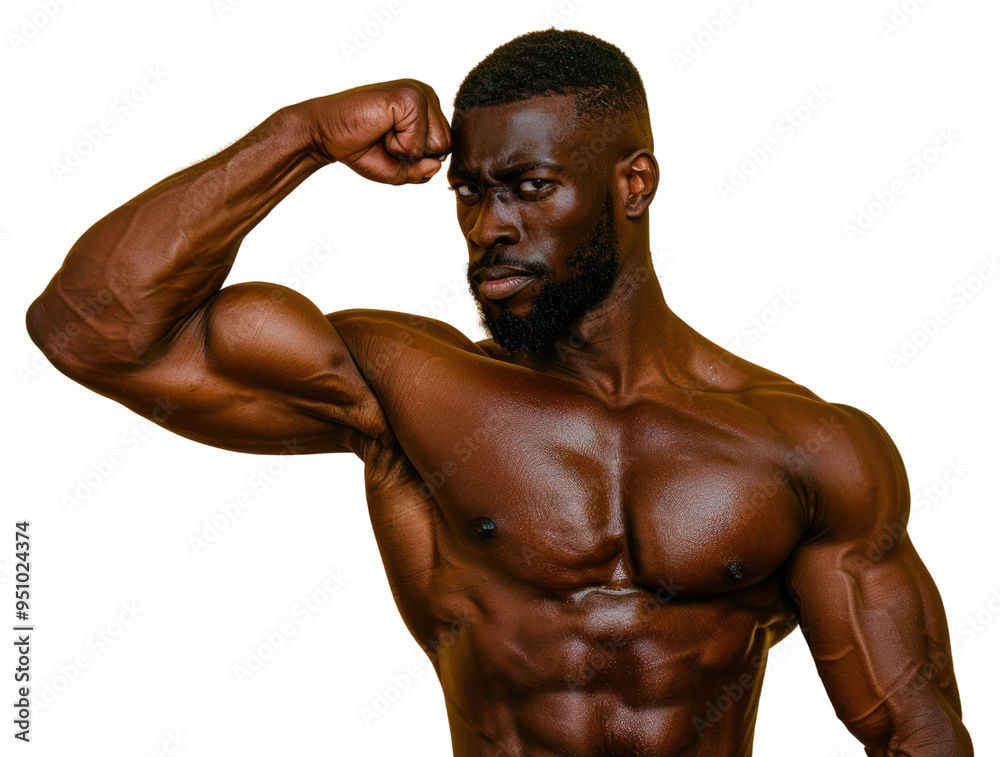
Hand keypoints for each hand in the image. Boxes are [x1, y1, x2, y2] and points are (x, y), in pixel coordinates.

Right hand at [299, 79, 451, 184]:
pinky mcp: (409, 97)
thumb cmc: (361, 147)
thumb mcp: (398, 169)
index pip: (445, 147)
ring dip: (406, 150)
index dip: (417, 158)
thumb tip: (436, 164)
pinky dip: (398, 146)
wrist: (327, 134)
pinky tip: (380, 128)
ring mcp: (419, 93)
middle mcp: (426, 95)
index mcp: (427, 108)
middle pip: (445, 146)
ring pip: (437, 145)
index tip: (390, 142)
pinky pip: (419, 143)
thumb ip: (422, 171)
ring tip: (383, 132)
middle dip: (414, 155)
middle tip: (385, 138)